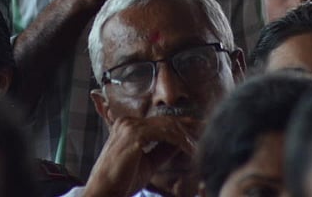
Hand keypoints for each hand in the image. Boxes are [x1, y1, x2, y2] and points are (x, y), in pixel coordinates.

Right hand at [82, 115, 199, 196]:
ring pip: (168, 126)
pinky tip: (190, 149)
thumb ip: (162, 151)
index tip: (199, 129)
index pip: (161, 121)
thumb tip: (180, 143)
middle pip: (167, 121)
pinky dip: (180, 141)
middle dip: (189, 128)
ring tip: (200, 146)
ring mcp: (130, 126)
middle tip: (207, 132)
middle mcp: (128, 122)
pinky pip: (164, 134)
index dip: (182, 125)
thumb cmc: (122, 180)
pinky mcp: (134, 135)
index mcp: (128, 126)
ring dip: (187, 137)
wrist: (104, 191)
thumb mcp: (148, 163)